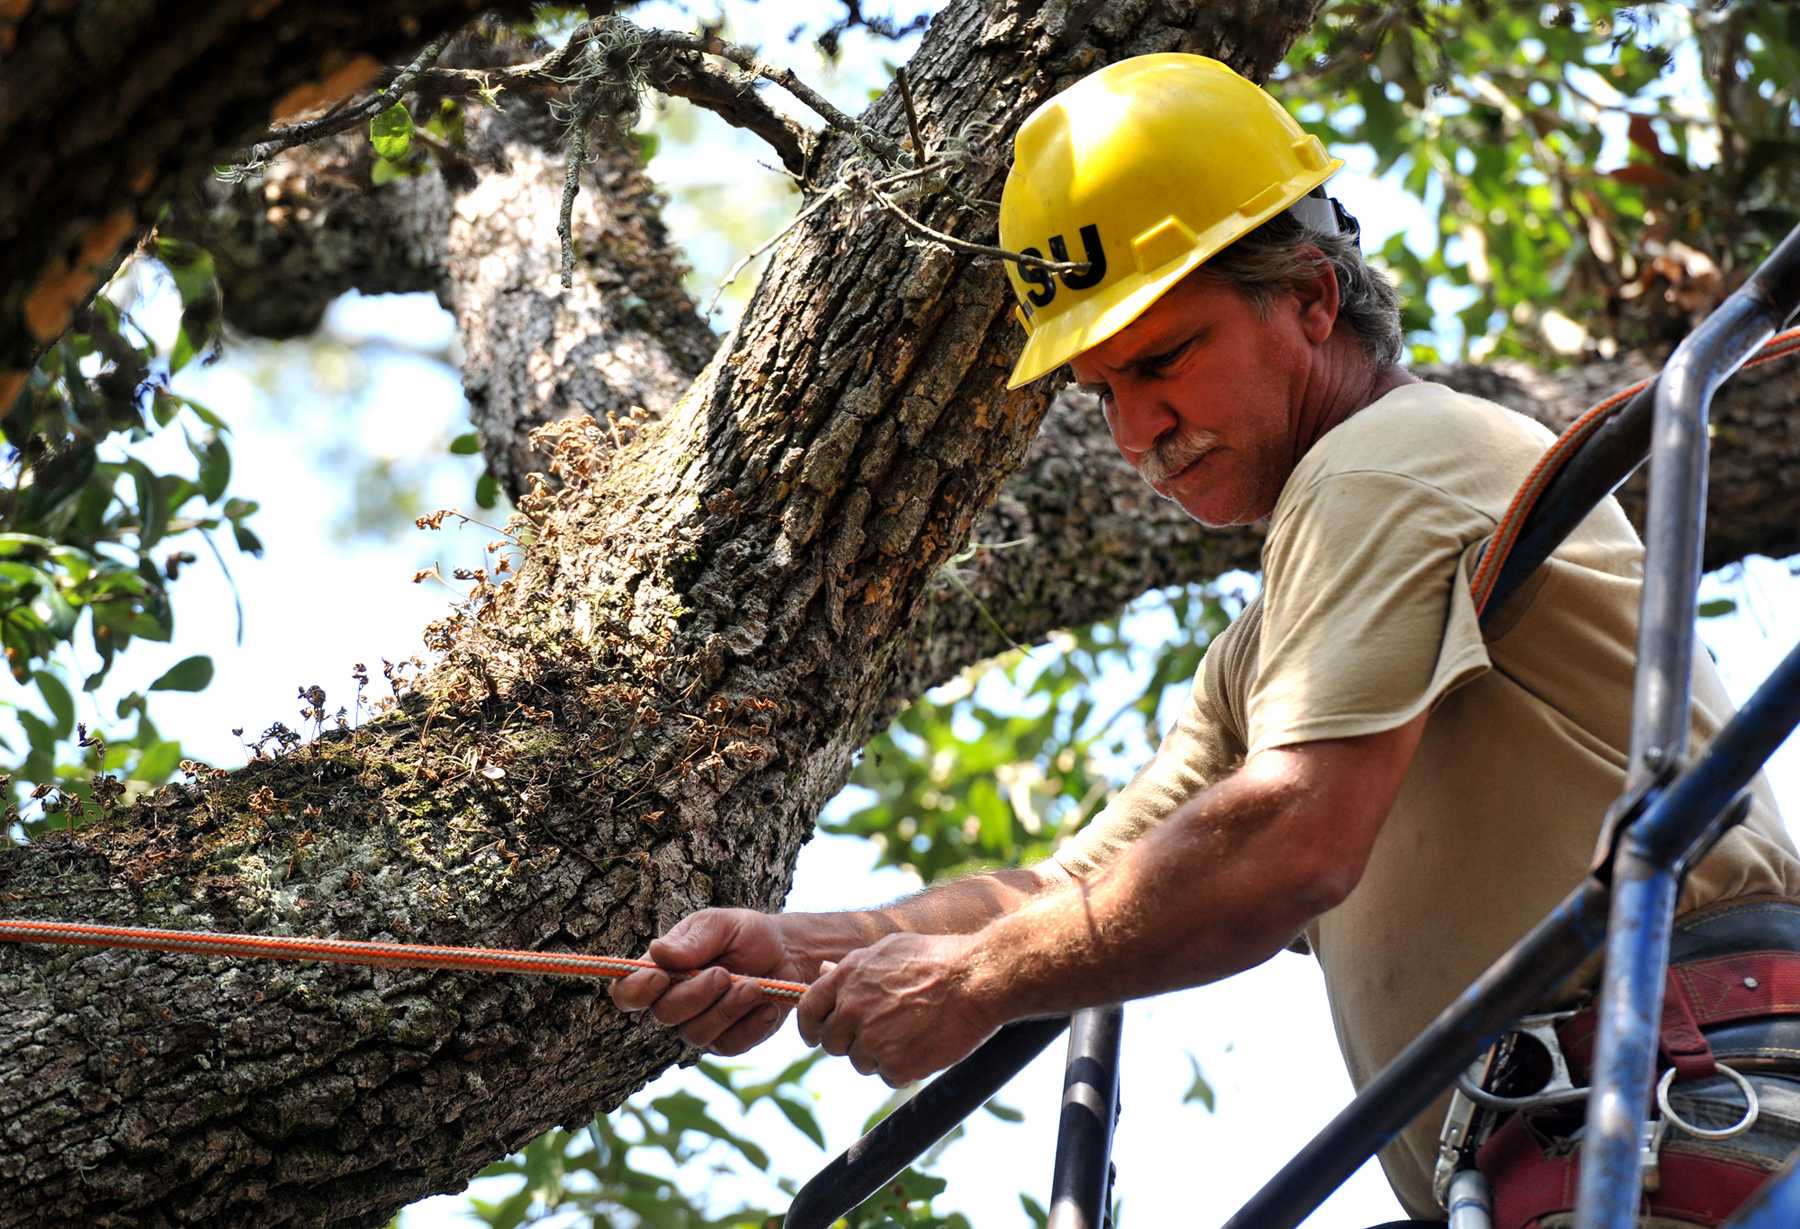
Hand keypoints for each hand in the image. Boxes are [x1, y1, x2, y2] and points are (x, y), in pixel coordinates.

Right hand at [609, 908, 805, 1055]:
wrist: (788, 954)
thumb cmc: (746, 935)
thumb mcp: (721, 925)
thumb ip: (691, 940)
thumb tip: (656, 951)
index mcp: (662, 971)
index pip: (627, 992)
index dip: (636, 991)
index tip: (661, 976)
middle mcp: (674, 1002)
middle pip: (664, 1014)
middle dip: (696, 994)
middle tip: (724, 973)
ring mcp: (700, 1025)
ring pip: (696, 1034)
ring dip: (727, 1009)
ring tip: (753, 986)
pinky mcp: (727, 1042)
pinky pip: (729, 1046)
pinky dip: (751, 1026)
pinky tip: (766, 1005)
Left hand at [796, 932, 997, 1087]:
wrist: (978, 979)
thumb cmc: (939, 959)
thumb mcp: (889, 950)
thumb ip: (852, 967)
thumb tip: (823, 973)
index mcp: (847, 977)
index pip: (808, 1010)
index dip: (812, 1026)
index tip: (818, 1035)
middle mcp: (852, 1010)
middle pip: (833, 1043)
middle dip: (851, 1042)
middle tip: (882, 1032)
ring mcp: (872, 1040)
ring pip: (861, 1061)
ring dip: (880, 1055)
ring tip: (913, 1032)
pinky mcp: (895, 1065)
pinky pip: (888, 1076)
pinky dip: (904, 1068)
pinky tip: (924, 1045)